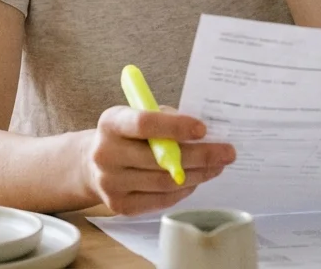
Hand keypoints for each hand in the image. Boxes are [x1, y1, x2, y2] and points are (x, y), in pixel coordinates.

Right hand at [82, 106, 236, 215]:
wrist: (92, 164)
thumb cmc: (127, 134)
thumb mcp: (138, 114)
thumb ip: (166, 118)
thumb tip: (204, 133)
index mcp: (111, 123)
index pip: (145, 124)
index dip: (176, 127)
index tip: (203, 129)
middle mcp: (106, 154)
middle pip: (160, 159)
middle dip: (200, 155)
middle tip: (227, 152)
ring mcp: (111, 183)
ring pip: (164, 182)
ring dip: (197, 174)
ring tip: (217, 165)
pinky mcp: (120, 206)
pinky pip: (161, 199)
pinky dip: (184, 189)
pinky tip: (197, 179)